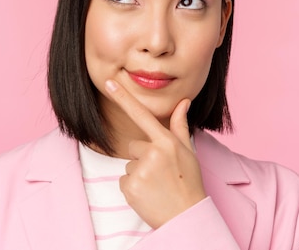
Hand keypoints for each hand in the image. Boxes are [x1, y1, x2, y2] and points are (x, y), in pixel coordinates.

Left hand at [104, 79, 206, 228]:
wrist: (186, 216)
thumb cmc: (189, 181)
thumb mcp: (188, 151)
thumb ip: (180, 125)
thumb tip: (183, 102)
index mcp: (166, 141)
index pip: (142, 114)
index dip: (124, 97)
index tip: (109, 82)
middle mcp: (152, 152)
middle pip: (133, 146)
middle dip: (143, 157)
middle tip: (161, 173)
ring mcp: (140, 170)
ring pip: (129, 164)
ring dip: (139, 174)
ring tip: (157, 185)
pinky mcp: (130, 186)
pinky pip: (124, 180)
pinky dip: (133, 188)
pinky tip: (148, 194)